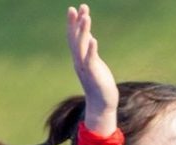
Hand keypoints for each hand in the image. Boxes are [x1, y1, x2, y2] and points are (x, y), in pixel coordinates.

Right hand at [66, 4, 117, 134]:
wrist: (101, 104)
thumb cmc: (99, 83)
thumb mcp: (94, 63)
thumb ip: (90, 50)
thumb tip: (89, 36)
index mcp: (79, 57)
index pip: (74, 36)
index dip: (73, 22)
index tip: (74, 8)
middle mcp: (79, 60)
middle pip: (74, 38)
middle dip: (75, 23)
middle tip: (76, 7)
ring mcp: (85, 67)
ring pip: (81, 46)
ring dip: (83, 31)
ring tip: (86, 17)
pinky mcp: (94, 74)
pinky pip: (91, 60)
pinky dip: (91, 49)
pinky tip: (94, 39)